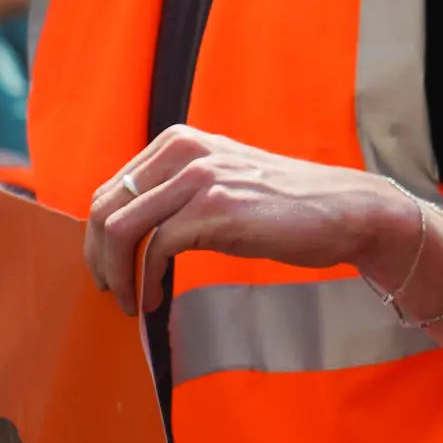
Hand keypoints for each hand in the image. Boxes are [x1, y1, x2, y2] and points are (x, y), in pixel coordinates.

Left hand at [81, 124, 435, 316]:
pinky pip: (156, 250)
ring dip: (118, 275)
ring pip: (121, 229)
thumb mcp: (221, 184)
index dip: (97, 237)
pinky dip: (147, 282)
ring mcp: (199, 177)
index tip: (108, 269)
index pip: (111, 189)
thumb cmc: (285, 206)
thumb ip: (177, 193)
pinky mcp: (215, 208)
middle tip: (111, 290)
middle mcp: (184, 150)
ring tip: (130, 301)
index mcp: (179, 141)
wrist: (345, 211)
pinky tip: (156, 300)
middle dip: (98, 258)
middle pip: (104, 208)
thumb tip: (127, 231)